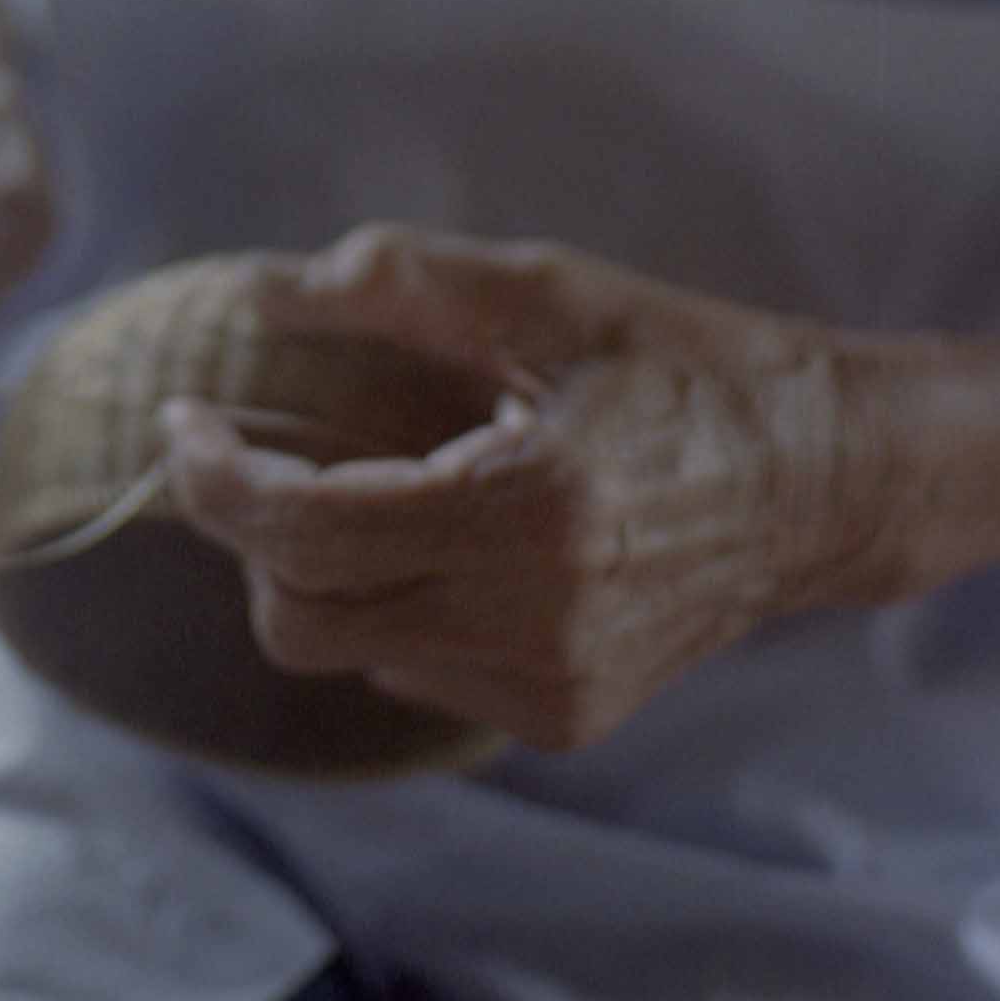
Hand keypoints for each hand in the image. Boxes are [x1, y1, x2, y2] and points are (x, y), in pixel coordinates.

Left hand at [159, 225, 897, 751]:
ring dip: (322, 568)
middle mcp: (536, 619)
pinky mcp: (559, 718)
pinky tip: (454, 540)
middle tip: (260, 453)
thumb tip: (258, 289)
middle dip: (253, 531)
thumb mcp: (547, 290)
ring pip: (349, 651)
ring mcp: (548, 686)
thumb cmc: (679, 366)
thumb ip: (399, 282)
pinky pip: (413, 671)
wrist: (817, 483)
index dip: (215, 481)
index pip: (310, 530)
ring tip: (373, 484)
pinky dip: (394, 606)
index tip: (182, 423)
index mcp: (531, 507)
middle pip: (301, 615)